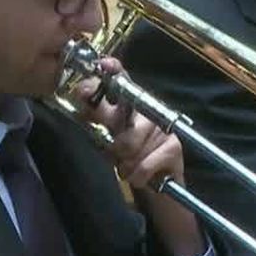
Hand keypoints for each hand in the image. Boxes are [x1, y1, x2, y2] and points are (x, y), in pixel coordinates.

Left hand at [69, 57, 206, 255]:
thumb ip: (97, 120)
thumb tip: (80, 101)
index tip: (105, 66)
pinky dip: (137, 175)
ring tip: (128, 169)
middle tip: (115, 156)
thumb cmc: (131, 160)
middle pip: (123, 115)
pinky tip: (139, 178)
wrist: (162, 190)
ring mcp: (164, 126)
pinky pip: (145, 163)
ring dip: (125, 164)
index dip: (114, 71)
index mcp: (131, 105)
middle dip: (114, 142)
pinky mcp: (175, 146)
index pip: (123, 81)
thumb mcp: (109, 140)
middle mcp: (149, 109)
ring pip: (131, 143)